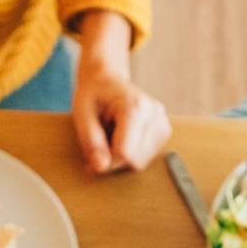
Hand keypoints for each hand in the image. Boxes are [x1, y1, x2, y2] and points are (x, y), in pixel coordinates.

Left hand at [70, 11, 169, 174]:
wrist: (107, 80)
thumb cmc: (93, 95)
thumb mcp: (82, 114)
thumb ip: (90, 141)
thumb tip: (100, 167)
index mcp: (135, 107)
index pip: (124, 153)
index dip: (106, 159)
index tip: (94, 151)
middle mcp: (154, 114)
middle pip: (135, 161)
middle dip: (115, 159)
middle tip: (102, 140)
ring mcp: (162, 122)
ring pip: (142, 162)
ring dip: (123, 156)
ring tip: (114, 134)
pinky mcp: (164, 131)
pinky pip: (147, 158)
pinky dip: (133, 153)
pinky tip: (125, 137)